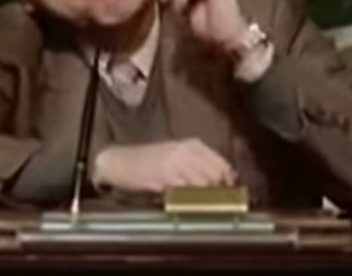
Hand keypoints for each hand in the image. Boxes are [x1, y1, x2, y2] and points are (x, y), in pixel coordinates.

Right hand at [92, 138, 237, 191]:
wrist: (122, 161)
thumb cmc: (149, 161)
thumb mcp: (177, 156)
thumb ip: (200, 165)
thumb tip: (225, 181)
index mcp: (193, 145)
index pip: (223, 165)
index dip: (228, 182)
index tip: (230, 195)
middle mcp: (188, 151)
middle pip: (217, 174)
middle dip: (221, 191)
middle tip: (219, 204)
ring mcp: (177, 162)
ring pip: (205, 183)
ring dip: (208, 197)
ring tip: (205, 207)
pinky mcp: (166, 175)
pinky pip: (188, 191)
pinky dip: (192, 200)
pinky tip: (190, 204)